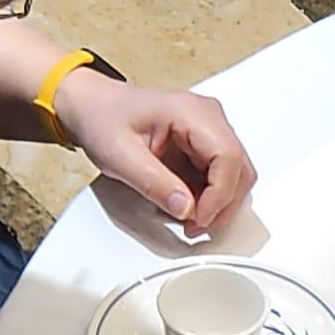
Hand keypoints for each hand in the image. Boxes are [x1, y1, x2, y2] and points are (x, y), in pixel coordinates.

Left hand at [55, 72, 257, 237]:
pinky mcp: (203, 144)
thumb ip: (154, 184)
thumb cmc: (104, 120)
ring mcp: (209, 129)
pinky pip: (221, 175)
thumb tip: (186, 209)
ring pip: (236, 174)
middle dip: (223, 205)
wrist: (94, 107)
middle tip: (195, 226)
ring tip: (188, 219)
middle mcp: (208, 117)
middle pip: (240, 168)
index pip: (228, 156)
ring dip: (218, 203)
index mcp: (190, 112)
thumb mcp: (120, 156)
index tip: (198, 218)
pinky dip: (209, 197)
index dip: (220, 195)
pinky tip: (187, 205)